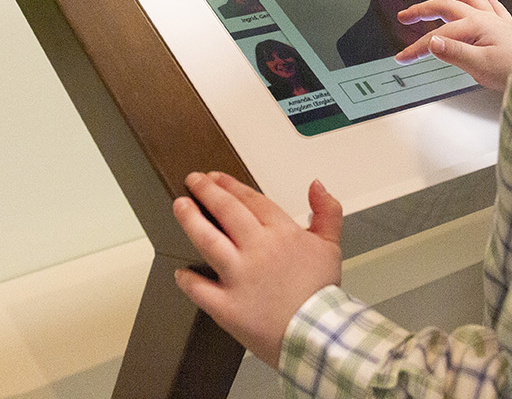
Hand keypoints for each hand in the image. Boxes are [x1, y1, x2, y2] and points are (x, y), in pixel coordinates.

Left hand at [172, 172, 342, 367]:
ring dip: (191, 220)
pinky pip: (200, 289)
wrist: (319, 334)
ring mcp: (239, 277)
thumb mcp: (332, 246)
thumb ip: (327, 211)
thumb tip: (316, 186)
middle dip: (206, 191)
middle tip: (194, 181)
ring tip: (180, 207)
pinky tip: (180, 272)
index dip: (230, 185)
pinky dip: (187, 280)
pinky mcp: (227, 306)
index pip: (250, 199)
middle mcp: (257, 249)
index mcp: (281, 233)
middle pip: (225, 210)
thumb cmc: (321, 294)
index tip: (216, 178)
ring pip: (208, 240)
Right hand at [395, 0, 511, 92]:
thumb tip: (431, 41)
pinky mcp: (507, 28)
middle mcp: (484, 18)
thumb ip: (454, 52)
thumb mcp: (479, 65)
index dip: (417, 48)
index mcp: (474, 26)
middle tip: (406, 15)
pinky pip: (494, 6)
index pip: (438, 37)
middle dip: (424, 9)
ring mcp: (496, 21)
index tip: (403, 58)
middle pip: (448, 7)